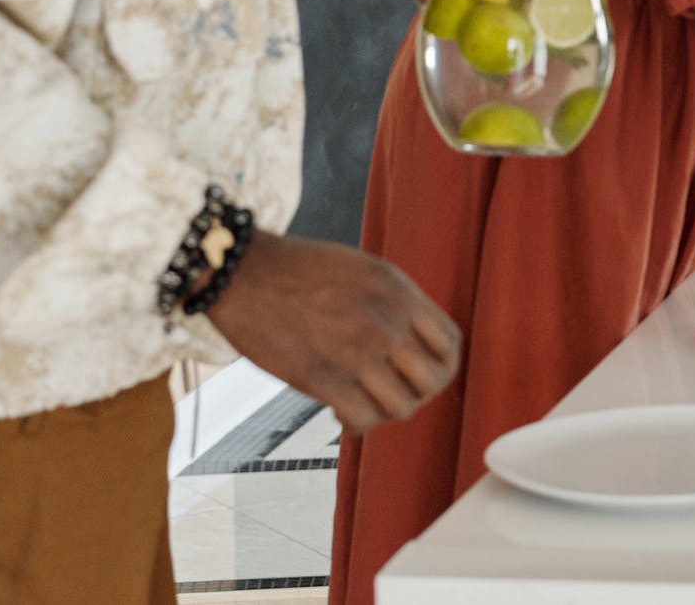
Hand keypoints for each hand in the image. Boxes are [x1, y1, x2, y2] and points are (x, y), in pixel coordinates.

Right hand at [205, 232, 460, 433]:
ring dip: (385, 412)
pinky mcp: (321, 378)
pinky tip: (339, 412)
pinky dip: (356, 424)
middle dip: (416, 393)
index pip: (451, 345)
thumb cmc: (301, 270)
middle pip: (434, 381)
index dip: (440, 366)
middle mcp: (388, 323)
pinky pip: (362, 419)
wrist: (244, 272)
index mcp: (401, 294)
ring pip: (402, 407)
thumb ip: (396, 303)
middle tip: (390, 393)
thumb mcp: (367, 272)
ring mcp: (357, 352)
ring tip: (363, 403)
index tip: (418, 373)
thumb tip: (414, 340)